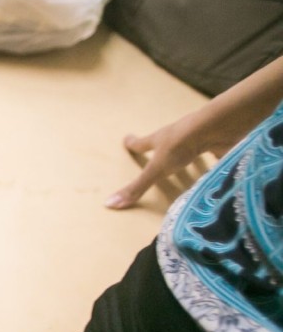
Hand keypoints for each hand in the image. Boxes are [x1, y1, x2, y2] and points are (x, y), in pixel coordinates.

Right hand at [103, 115, 230, 209]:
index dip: (133, 143)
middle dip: (163, 148)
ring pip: (193, 148)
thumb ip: (137, 187)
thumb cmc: (181, 145)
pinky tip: (223, 171)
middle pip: (167, 143)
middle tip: (159, 152)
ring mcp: (200, 138)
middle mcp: (179, 137)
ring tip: (193, 167)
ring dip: (192, 155)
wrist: (215, 127)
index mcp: (160, 140)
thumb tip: (109, 204)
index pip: (142, 143)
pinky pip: (218, 154)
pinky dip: (218, 161)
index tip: (126, 139)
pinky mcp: (221, 144)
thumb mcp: (156, 170)